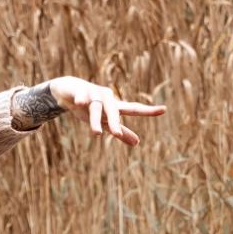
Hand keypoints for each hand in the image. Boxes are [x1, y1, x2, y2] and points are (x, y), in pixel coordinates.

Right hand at [44, 76, 165, 145]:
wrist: (68, 90)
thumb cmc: (90, 107)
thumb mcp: (105, 121)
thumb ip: (121, 132)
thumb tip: (138, 143)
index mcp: (115, 106)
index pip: (133, 109)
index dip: (148, 111)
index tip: (164, 110)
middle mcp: (106, 98)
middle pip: (113, 110)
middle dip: (115, 122)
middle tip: (117, 134)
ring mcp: (92, 94)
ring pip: (95, 108)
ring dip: (95, 120)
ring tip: (96, 133)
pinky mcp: (78, 92)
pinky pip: (80, 97)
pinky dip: (81, 100)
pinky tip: (81, 103)